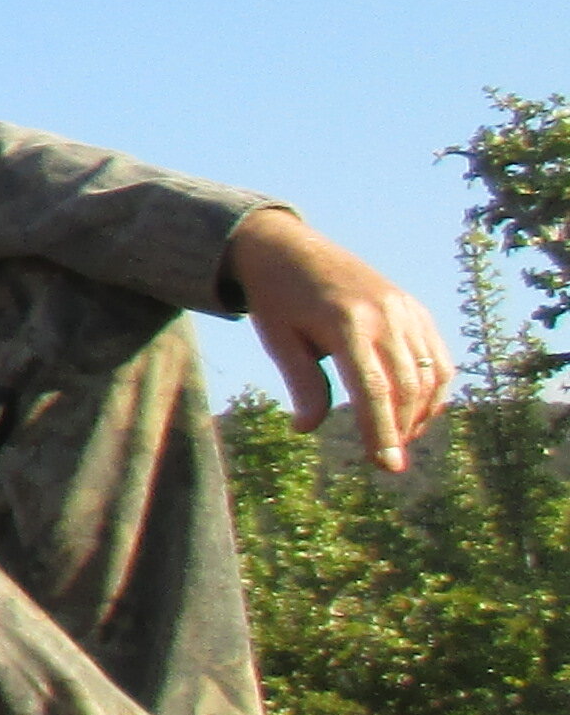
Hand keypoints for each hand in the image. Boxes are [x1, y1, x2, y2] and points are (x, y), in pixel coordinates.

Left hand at [229, 206, 451, 471]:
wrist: (289, 249)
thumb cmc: (278, 299)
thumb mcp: (279, 340)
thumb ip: (302, 383)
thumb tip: (308, 428)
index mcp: (347, 323)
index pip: (374, 390)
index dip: (383, 432)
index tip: (388, 466)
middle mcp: (386, 315)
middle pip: (407, 388)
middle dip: (401, 431)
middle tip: (386, 462)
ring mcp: (406, 310)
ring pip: (430, 375)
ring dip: (420, 414)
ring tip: (397, 439)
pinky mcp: (415, 309)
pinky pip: (437, 357)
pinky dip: (434, 389)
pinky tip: (415, 410)